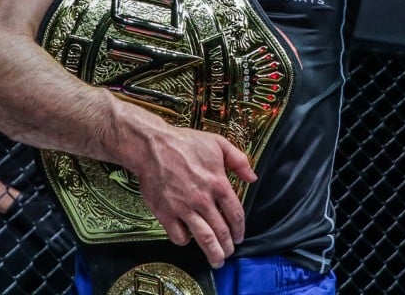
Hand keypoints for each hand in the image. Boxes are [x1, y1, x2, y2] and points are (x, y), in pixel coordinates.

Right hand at [132, 127, 256, 268]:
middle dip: (228, 246)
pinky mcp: (166, 214)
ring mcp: (184, 209)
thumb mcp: (217, 143)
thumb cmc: (184, 143)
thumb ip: (238, 160)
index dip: (240, 229)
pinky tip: (188, 239)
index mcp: (218, 183)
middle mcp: (203, 200)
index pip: (235, 214)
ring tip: (217, 261)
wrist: (152, 146)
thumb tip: (252, 178)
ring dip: (213, 253)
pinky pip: (179, 236)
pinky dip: (185, 241)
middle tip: (230, 252)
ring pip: (204, 239)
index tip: (240, 236)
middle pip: (222, 231)